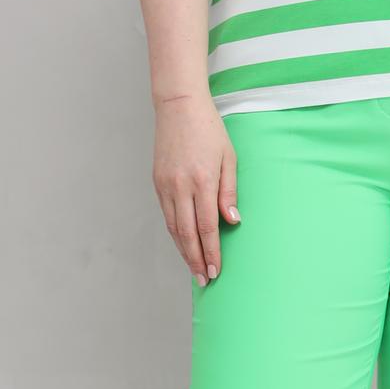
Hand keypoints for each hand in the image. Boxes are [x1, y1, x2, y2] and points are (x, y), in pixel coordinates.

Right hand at [152, 95, 241, 285]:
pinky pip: (166, 215)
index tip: (216, 270)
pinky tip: (182, 244)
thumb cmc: (210, 130)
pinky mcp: (157, 182)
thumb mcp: (229, 158)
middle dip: (196, 260)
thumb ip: (229, 191)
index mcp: (202, 181)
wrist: (179, 108)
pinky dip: (175, 233)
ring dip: (184, 251)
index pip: (207, 227)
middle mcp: (181, 187)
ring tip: (193, 269)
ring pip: (174, 228)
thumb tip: (232, 221)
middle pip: (188, 234)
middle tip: (204, 280)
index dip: (211, 252)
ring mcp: (166, 186)